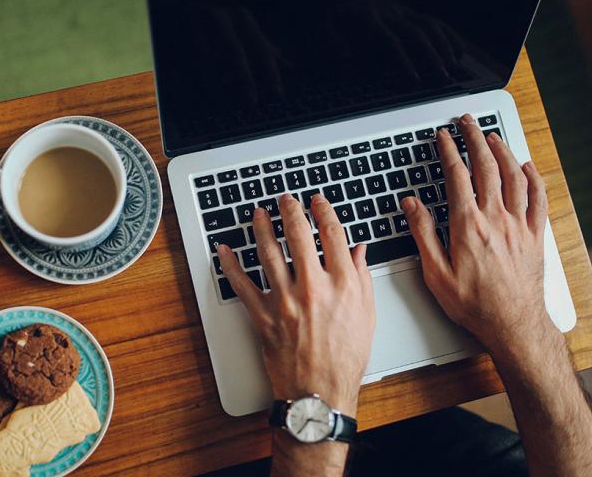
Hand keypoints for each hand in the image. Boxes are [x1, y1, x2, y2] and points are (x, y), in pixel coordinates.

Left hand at [217, 193, 375, 414]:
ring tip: (259, 214)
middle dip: (290, 210)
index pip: (333, 234)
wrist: (318, 393)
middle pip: (298, 235)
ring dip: (261, 228)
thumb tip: (358, 251)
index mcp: (343, 285)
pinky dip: (230, 265)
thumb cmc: (344, 360)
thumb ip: (362, 279)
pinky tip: (225, 250)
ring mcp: (285, 301)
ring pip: (268, 253)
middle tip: (285, 199)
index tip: (317, 202)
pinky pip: (241, 285)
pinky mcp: (263, 316)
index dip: (323, 211)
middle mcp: (313, 288)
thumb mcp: (366, 316)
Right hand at [401, 113, 560, 358]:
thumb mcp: (435, 272)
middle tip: (467, 123)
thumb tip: (412, 205)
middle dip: (474, 139)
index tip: (442, 138)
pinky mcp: (534, 235)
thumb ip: (423, 234)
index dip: (448, 152)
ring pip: (513, 176)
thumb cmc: (473, 304)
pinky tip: (527, 167)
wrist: (512, 323)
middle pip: (486, 167)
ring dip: (502, 151)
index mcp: (468, 226)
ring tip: (492, 137)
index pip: (457, 177)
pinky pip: (538, 198)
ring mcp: (518, 225)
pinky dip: (533, 177)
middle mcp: (496, 219)